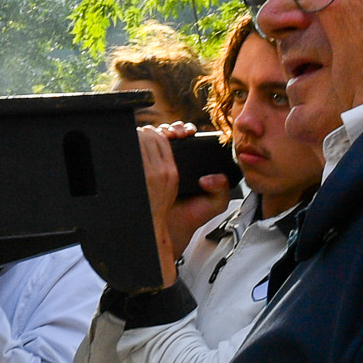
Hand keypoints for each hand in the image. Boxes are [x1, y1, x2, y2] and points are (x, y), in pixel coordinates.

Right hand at [133, 123, 227, 285]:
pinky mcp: (141, 171)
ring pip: (154, 138)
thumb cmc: (189, 218)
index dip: (186, 131)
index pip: (184, 140)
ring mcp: (153, 167)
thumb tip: (213, 177)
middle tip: (179, 133)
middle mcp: (168, 164)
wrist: (170, 234)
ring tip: (170, 135)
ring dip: (161, 132)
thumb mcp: (213, 204)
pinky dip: (145, 141)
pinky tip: (152, 141)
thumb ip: (221, 189)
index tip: (188, 133)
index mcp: (186, 167)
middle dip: (174, 128)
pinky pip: (140, 150)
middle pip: (168, 135)